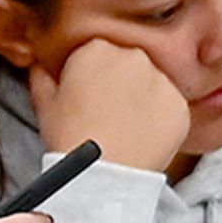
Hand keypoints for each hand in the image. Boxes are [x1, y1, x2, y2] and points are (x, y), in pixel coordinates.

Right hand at [32, 38, 187, 172]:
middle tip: (106, 112)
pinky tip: (143, 135)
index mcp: (97, 49)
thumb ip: (42, 75)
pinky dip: (160, 118)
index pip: (96, 53)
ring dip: (142, 98)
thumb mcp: (45, 103)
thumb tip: (41, 65)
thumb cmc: (69, 138)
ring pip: (152, 83)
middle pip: (127, 64)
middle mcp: (134, 57)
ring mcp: (161, 80)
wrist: (102, 173)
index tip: (87, 94)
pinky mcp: (180, 104)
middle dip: (119, 82)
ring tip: (124, 126)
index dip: (90, 75)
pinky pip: (170, 106)